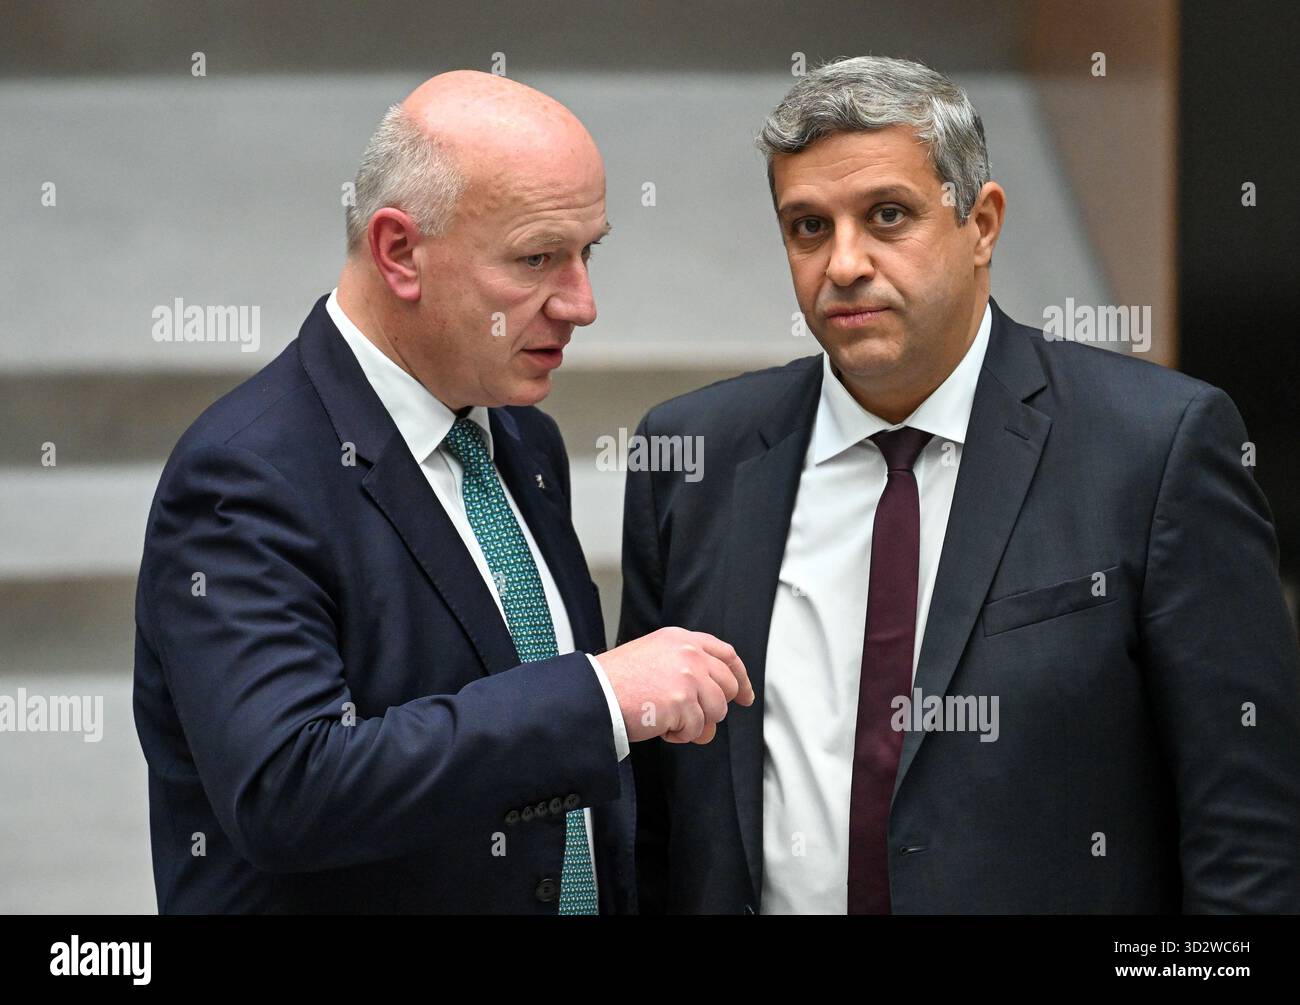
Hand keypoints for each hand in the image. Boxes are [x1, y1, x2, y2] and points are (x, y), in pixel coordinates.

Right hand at [595, 627, 753, 744]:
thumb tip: (712, 707)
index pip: (726, 655)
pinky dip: (679, 735)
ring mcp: (688, 677)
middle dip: (714, 708)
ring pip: (716, 712)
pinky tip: (660, 725)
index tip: (745, 695)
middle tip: (691, 717)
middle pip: (727, 687)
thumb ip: (687, 670)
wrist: (595, 693)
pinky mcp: (682, 702)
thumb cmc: (616, 680)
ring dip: (694, 723)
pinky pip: (696, 729)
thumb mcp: (654, 656)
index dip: (740, 677)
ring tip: (667, 719)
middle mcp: (689, 654)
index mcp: (682, 640)